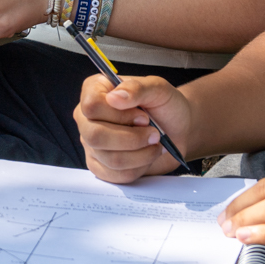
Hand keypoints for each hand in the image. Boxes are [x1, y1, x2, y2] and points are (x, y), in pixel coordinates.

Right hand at [75, 74, 192, 182]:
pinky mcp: (100, 166)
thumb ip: (136, 88)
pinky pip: (116, 175)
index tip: (143, 117)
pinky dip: (139, 167)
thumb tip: (114, 98)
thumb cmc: (165, 105)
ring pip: (110, 158)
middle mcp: (87, 117)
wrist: (177, 129)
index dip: (119, 115)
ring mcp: (91, 143)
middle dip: (132, 139)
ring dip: (141, 154)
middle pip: (95, 136)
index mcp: (95, 90)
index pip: (92, 106)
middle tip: (154, 134)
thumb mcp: (157, 88)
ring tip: (155, 144)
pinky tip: (146, 155)